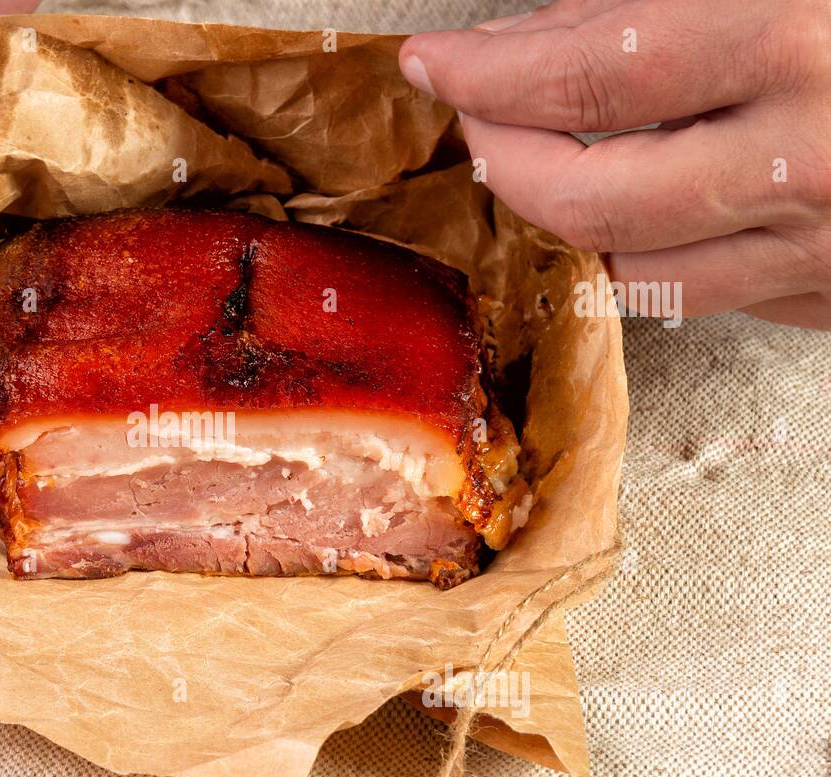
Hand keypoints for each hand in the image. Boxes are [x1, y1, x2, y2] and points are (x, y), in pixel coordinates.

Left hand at [399, 0, 830, 328]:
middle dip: (505, 161)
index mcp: (794, 42)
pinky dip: (659, 251)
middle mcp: (807, 161)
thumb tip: (522, 44)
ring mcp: (823, 243)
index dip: (488, 74)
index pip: (589, 77)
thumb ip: (638, 6)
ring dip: (573, 221)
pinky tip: (652, 201)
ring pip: (638, 274)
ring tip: (557, 162)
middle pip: (589, 202)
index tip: (435, 64)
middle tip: (478, 118)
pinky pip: (712, 296)